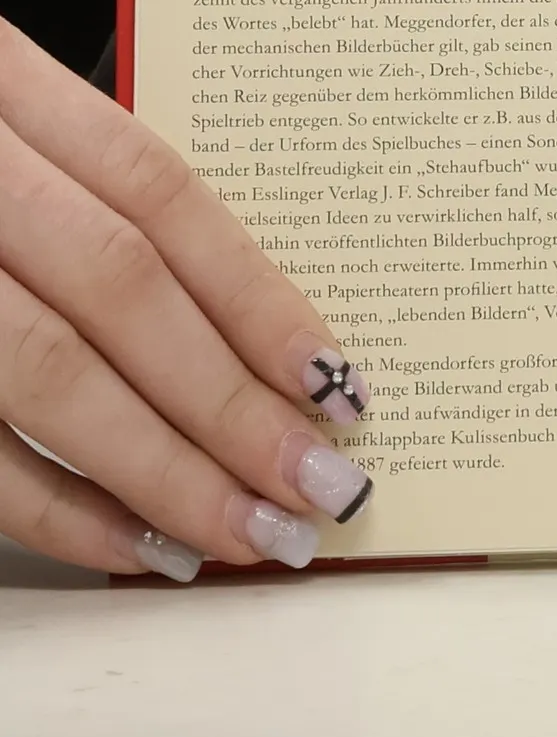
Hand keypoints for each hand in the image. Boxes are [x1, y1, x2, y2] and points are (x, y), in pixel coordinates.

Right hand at [0, 19, 372, 581]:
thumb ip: (88, 193)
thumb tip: (250, 328)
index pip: (157, 192)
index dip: (255, 293)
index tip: (339, 383)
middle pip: (115, 288)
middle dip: (228, 404)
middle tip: (320, 491)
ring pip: (37, 371)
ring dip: (154, 471)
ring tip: (247, 534)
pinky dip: (45, 505)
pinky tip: (128, 544)